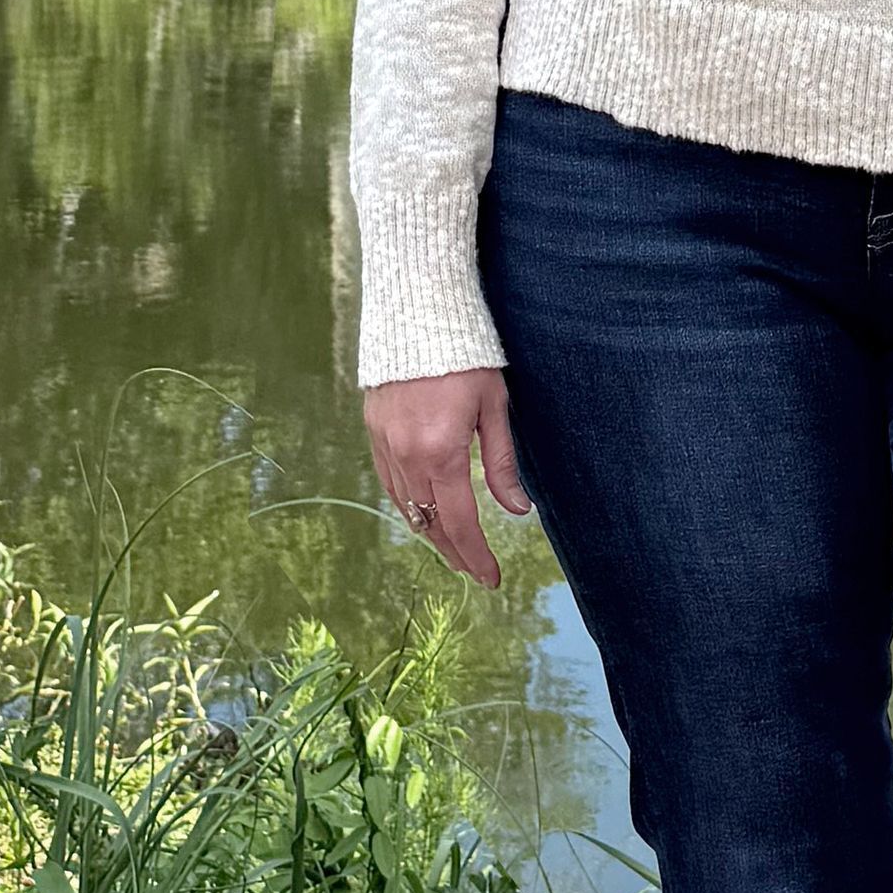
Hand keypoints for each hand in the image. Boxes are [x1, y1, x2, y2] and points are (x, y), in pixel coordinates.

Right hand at [363, 367, 531, 588]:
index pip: (461, 523)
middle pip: (431, 523)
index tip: (492, 579)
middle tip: (475, 570)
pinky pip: (389, 483)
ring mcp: (385, 445)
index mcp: (442, 452)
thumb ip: (502, 464)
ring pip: (406, 508)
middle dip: (455, 552)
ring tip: (453, 547)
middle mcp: (407, 456)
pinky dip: (408, 505)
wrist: (417, 313)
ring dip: (430, 532)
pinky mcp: (373, 432)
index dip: (477, 557)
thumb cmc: (466, 356)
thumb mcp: (494, 407)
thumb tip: (519, 510)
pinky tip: (423, 512)